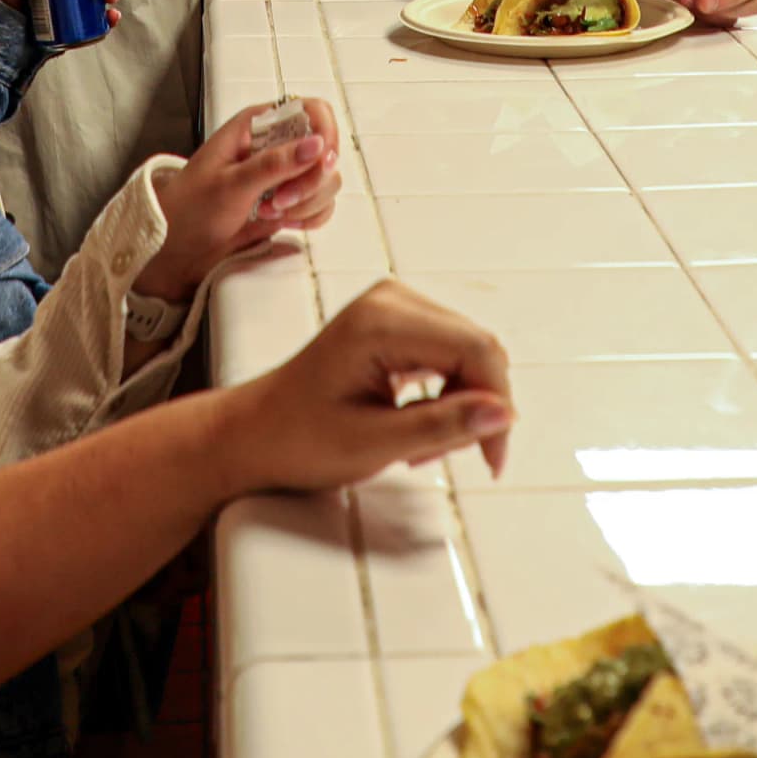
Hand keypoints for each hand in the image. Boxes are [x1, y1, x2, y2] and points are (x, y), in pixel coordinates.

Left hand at [138, 98, 341, 302]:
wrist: (179, 244)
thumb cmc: (192, 206)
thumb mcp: (231, 183)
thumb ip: (275, 164)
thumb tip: (316, 144)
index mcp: (258, 125)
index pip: (312, 110)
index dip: (324, 133)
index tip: (320, 161)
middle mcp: (276, 145)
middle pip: (325, 150)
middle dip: (310, 181)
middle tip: (279, 200)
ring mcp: (286, 174)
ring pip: (327, 180)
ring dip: (307, 202)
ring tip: (272, 212)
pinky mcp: (290, 201)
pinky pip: (321, 204)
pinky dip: (310, 217)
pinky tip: (285, 222)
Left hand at [219, 280, 514, 487]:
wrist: (255, 433)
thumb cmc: (297, 437)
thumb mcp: (375, 443)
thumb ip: (443, 426)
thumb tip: (501, 414)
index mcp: (381, 322)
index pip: (474, 348)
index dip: (495, 402)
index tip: (492, 454)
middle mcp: (391, 301)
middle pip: (475, 347)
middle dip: (478, 405)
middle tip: (461, 457)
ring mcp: (392, 307)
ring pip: (466, 352)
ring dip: (462, 403)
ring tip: (425, 448)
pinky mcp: (394, 322)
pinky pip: (446, 353)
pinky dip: (446, 394)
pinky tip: (419, 426)